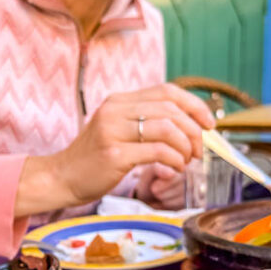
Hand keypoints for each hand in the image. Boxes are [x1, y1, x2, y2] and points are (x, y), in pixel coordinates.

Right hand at [15, 84, 213, 215]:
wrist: (61, 178)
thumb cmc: (94, 160)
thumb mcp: (117, 131)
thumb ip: (145, 123)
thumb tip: (190, 128)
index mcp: (119, 101)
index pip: (167, 91)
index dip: (194, 105)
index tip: (209, 123)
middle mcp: (115, 110)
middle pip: (171, 110)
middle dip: (194, 131)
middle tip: (199, 150)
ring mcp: (113, 131)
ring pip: (167, 129)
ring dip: (185, 147)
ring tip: (186, 161)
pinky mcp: (114, 154)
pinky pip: (158, 151)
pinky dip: (175, 160)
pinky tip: (175, 168)